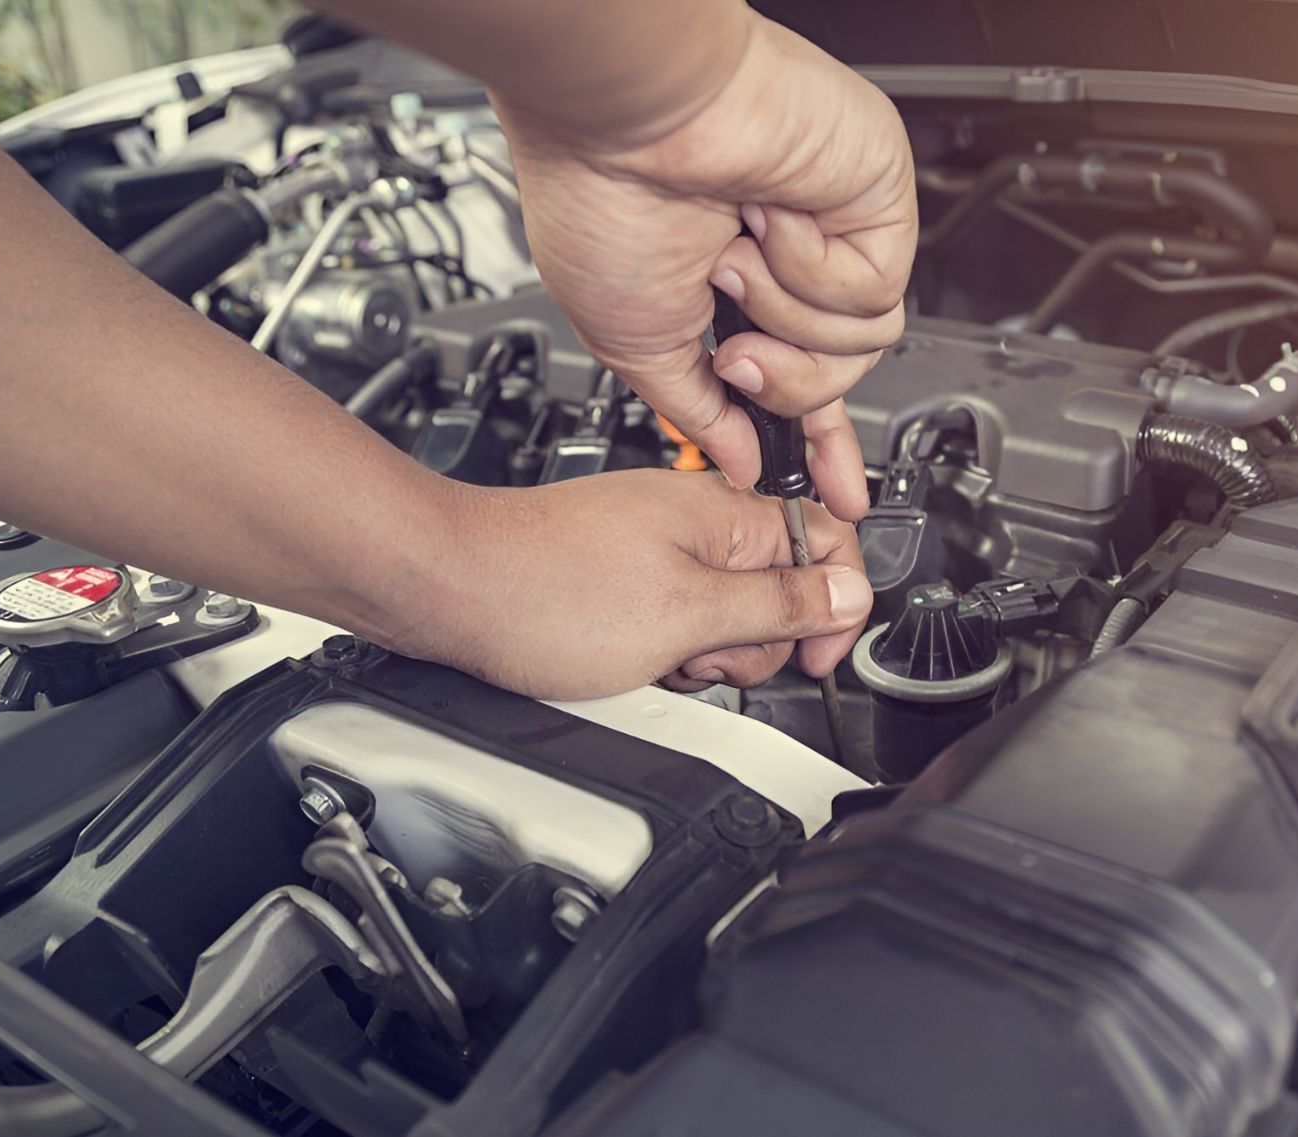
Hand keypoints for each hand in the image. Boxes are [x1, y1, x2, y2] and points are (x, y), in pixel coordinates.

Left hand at [407, 470, 871, 700]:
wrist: (447, 589)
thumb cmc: (545, 591)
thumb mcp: (689, 614)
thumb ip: (781, 604)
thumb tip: (850, 595)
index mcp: (725, 511)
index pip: (828, 543)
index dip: (834, 606)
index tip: (816, 652)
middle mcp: (696, 520)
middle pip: (779, 590)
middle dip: (755, 641)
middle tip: (706, 656)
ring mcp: (658, 548)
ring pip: (726, 614)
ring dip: (705, 652)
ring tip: (659, 658)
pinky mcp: (624, 576)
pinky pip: (677, 620)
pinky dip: (665, 651)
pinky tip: (634, 661)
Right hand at [496, 11, 916, 522]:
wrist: (622, 112)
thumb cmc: (600, 196)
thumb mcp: (635, 342)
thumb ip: (699, 412)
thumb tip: (738, 463)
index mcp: (729, 296)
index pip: (795, 386)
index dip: (816, 444)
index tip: (832, 498)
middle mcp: (785, 264)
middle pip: (837, 378)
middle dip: (788, 386)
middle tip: (737, 354)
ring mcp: (834, 231)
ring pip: (862, 344)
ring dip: (790, 321)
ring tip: (735, 264)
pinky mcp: (875, 200)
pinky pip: (876, 293)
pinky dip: (812, 275)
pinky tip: (771, 225)